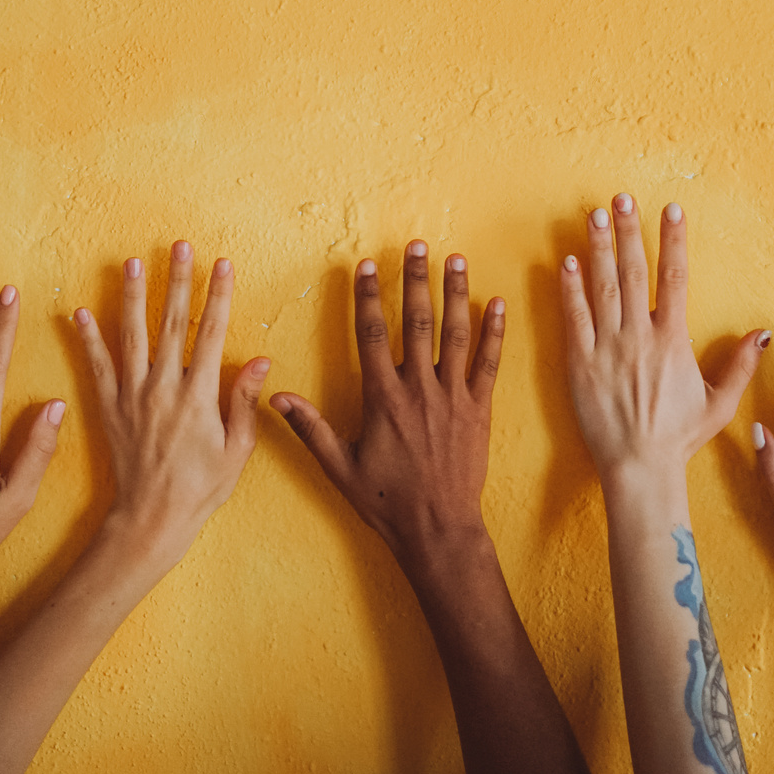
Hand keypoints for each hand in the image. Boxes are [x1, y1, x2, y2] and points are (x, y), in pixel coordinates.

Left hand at [71, 242, 268, 565]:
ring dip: (132, 296)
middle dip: (176, 281)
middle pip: (171, 323)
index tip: (221, 265)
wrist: (152, 517)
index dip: (218, 296)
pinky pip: (96, 367)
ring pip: (131, 335)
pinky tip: (79, 311)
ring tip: (132, 262)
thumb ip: (244, 401)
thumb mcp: (237, 449)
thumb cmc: (201, 488)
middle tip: (178, 246)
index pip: (211, 333)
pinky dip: (87, 339)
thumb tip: (260, 360)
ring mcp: (133, 396)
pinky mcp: (109, 408)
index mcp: (198, 395)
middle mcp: (163, 387)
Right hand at [271, 241, 502, 562]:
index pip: (373, 335)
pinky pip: (488, 364)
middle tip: (417, 245)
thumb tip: (277, 396)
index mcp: (383, 398)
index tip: (367, 265)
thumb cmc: (386, 500)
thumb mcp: (339, 466)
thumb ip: (310, 427)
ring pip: (455, 334)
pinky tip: (496, 303)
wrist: (438, 528)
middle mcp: (419, 390)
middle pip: (417, 322)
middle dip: (415, 280)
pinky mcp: (479, 409)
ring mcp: (453, 397)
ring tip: (454, 259)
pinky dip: (493, 332)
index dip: (369, 297)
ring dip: (455, 293)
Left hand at [559, 194, 767, 481]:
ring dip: (598, 248)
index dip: (673, 240)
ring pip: (601, 288)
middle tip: (621, 198)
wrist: (639, 466)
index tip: (670, 209)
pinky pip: (575, 318)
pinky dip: (570, 289)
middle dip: (628, 232)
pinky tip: (567, 261)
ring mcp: (608, 348)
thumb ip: (742, 365)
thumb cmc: (679, 437)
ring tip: (594, 215)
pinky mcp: (581, 363)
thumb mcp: (720, 403)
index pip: (674, 278)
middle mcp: (640, 337)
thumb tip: (763, 334)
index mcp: (673, 341)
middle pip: (633, 272)